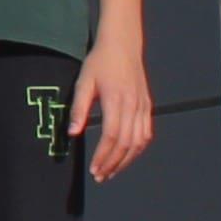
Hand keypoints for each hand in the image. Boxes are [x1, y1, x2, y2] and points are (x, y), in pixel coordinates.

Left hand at [71, 37, 155, 181]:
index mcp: (116, 100)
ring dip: (126, 160)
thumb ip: (79, 108)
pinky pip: (146, 133)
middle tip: (100, 176)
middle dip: (113, 164)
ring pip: (139, 142)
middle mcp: (133, 106)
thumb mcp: (83, 81)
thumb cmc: (101, 61)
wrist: (123, 44)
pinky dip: (137, 149)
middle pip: (127, 144)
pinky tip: (126, 157)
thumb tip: (72, 133)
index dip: (103, 156)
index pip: (112, 136)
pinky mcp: (147, 106)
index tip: (94, 169)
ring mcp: (143, 107)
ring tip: (112, 171)